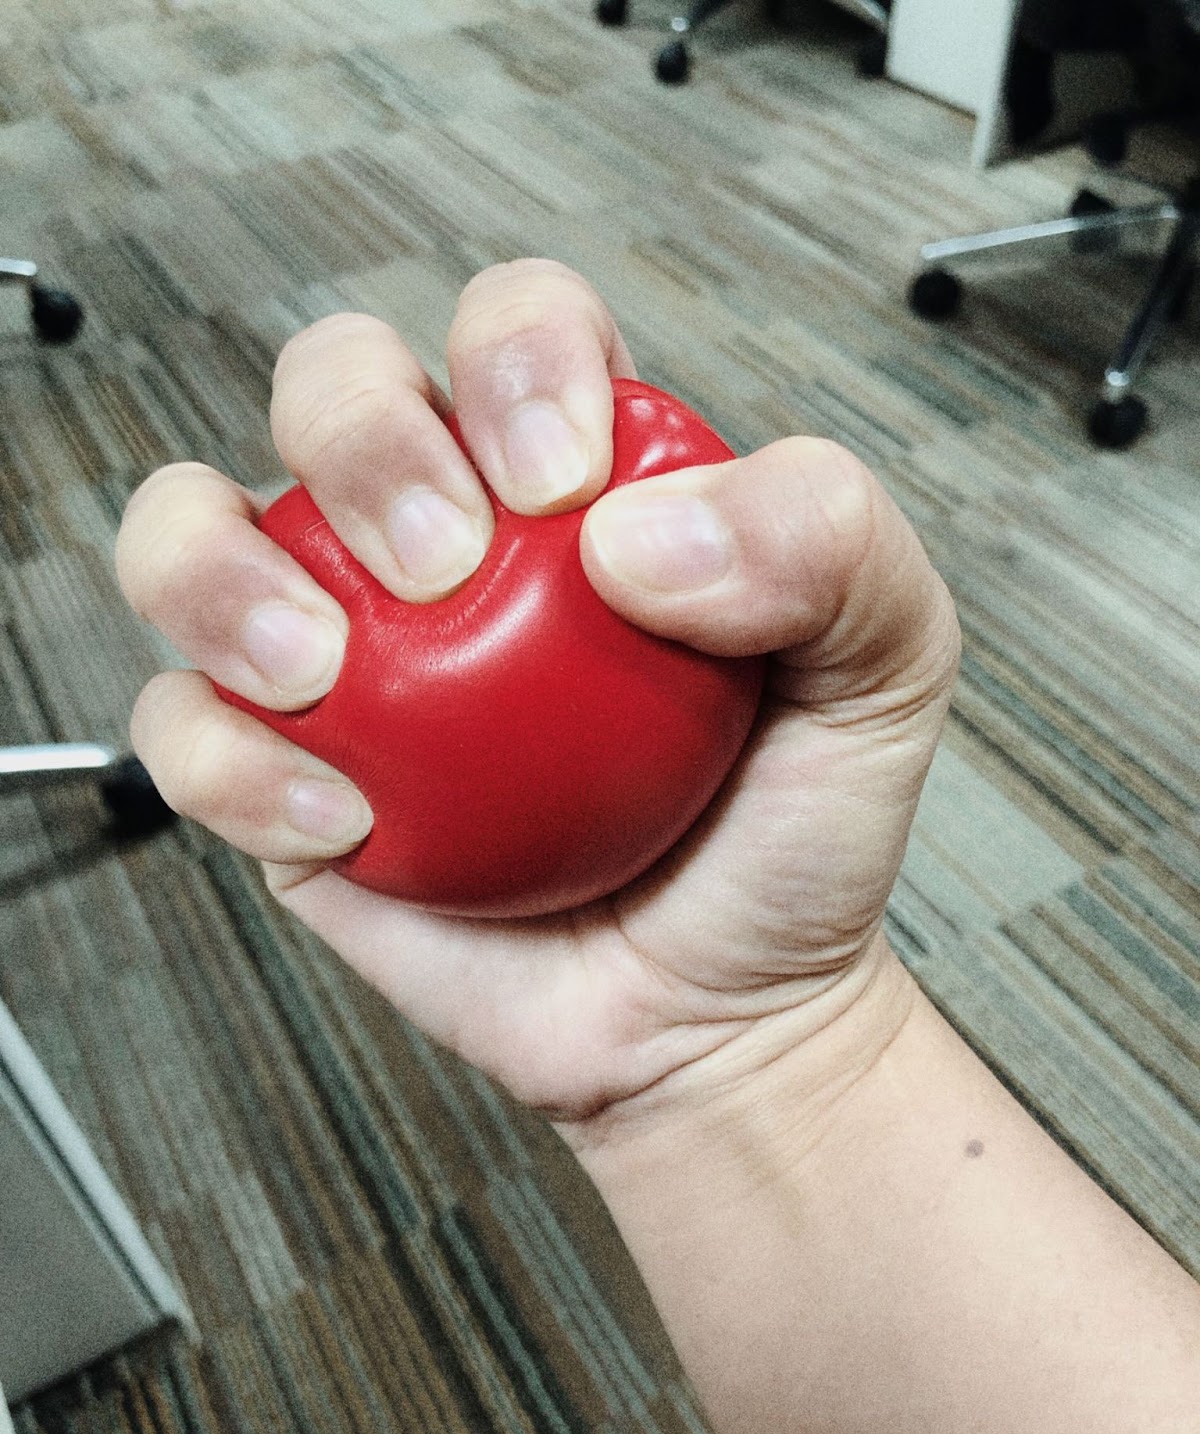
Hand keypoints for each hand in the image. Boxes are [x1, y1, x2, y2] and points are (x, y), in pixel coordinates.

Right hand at [116, 259, 959, 1124]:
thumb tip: (630, 534)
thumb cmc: (788, 835)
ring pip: (195, 531)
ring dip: (222, 571)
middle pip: (335, 389)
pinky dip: (230, 762)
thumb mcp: (885, 668)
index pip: (516, 330)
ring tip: (322, 667)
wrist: (720, 1016)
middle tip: (446, 565)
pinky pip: (185, 727)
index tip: (564, 484)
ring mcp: (351, 657)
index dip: (515, 358)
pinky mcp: (280, 776)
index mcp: (581, 482)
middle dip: (364, 438)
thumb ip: (829, 543)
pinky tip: (347, 821)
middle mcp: (446, 544)